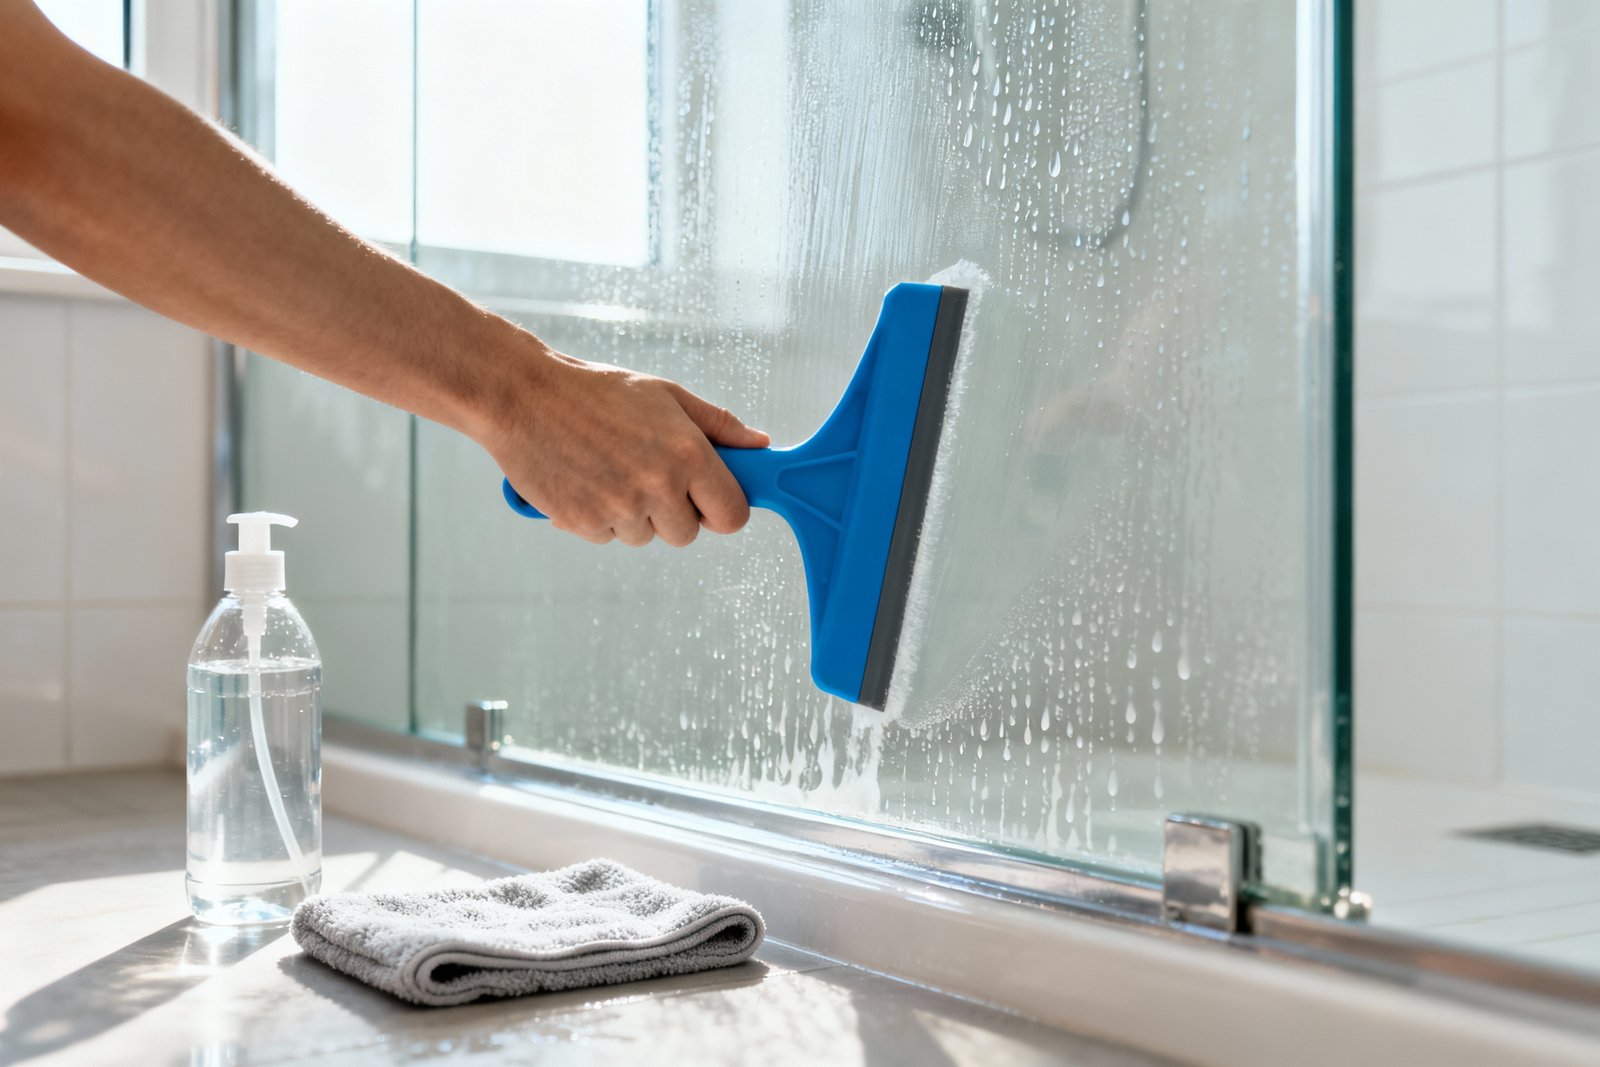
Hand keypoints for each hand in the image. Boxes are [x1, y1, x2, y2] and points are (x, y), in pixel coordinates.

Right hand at [483, 345, 769, 546]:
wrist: (523, 397)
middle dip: (675, 511)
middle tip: (648, 472)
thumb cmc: (597, 391)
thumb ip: (718, 424)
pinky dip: (601, 516)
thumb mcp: (665, 395)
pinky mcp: (583, 524)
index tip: (710, 498)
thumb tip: (760, 445)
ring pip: (646, 537)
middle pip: (688, 534)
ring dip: (636, 514)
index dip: (722, 509)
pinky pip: (608, 537)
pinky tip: (586, 478)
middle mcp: (656, 487)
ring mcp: (618, 510)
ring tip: (610, 468)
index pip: (732, 516)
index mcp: (686, 454)